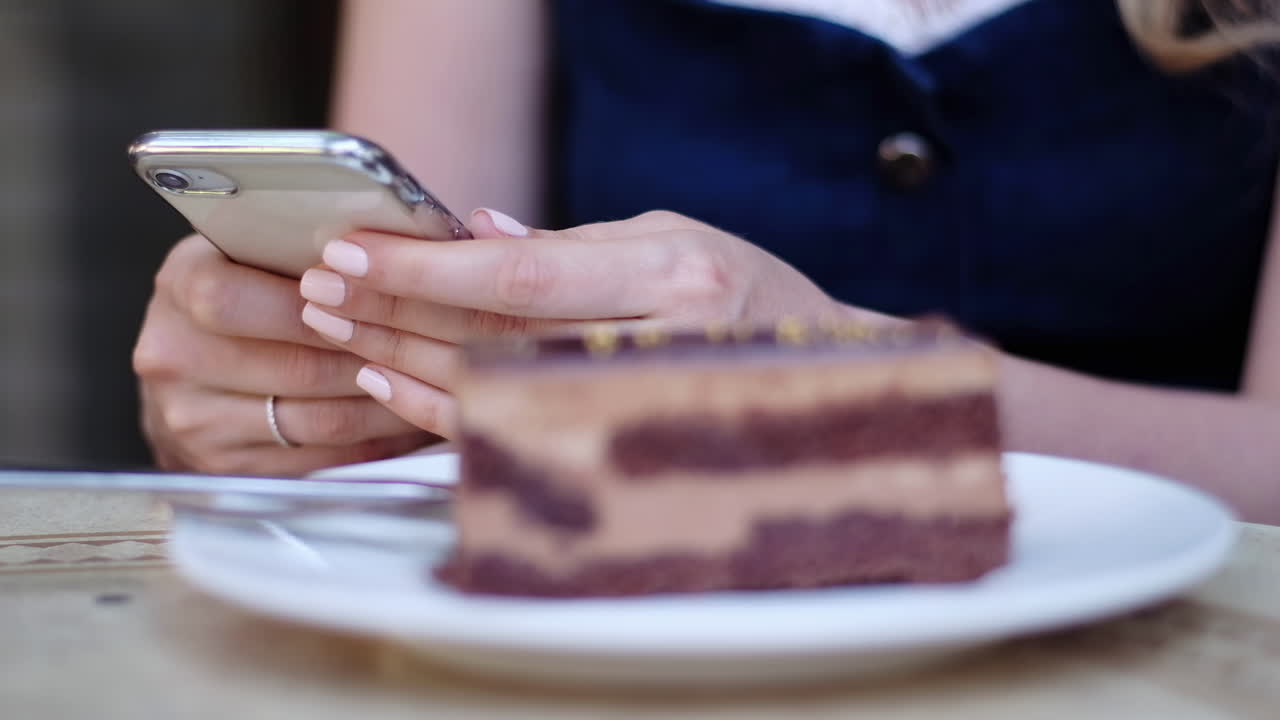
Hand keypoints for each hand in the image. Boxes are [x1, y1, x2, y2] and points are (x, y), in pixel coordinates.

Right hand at [132, 235, 429, 475]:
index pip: (238, 300)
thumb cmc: (241, 291)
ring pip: (320, 420)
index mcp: (181, 286)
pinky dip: (376, 440)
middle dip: (378, 358)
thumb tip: (396, 246)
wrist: (183, 367)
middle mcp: (174, 356)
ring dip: (390, 403)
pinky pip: (322, 457)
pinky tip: (412, 418)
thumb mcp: (251, 251)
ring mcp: (195, 420)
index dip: (321, 305)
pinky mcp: (225, 466)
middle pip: (297, 368)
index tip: (381, 297)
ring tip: (441, 384)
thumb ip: (303, 248)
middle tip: (440, 347)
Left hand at [298, 209, 884, 428]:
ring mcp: (636, 406)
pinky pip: (510, 434)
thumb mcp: (671, 239)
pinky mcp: (615, 443)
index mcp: (673, 274)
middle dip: (395, 310)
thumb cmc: (750, 294)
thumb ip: (572, 243)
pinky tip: (388, 388)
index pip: (523, 272)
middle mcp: (657, 343)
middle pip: (494, 332)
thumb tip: (477, 229)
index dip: (428, 266)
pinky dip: (439, 412)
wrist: (822, 374)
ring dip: (400, 361)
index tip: (354, 251)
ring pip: (491, 389)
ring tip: (336, 331)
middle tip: (321, 290)